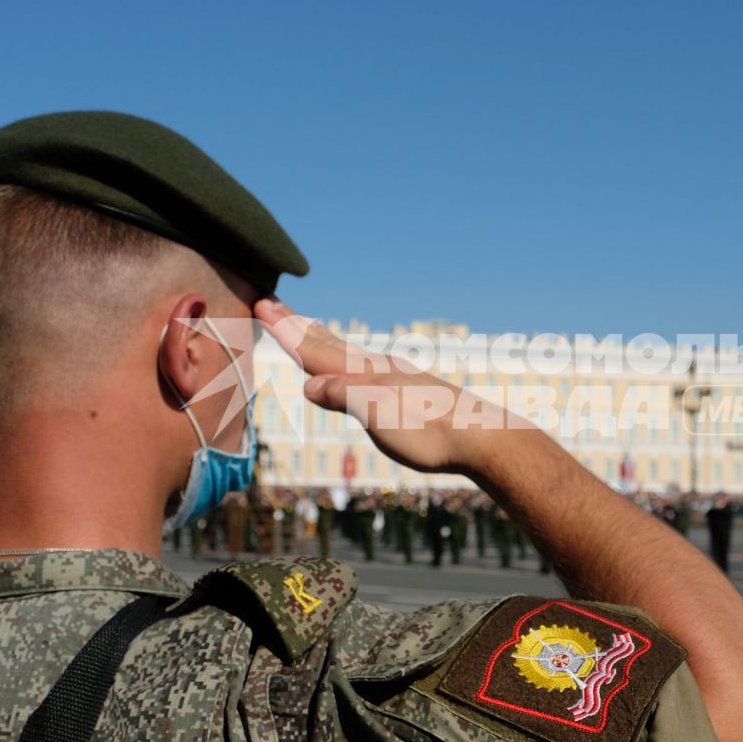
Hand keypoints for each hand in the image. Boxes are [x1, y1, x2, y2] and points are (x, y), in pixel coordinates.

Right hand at [255, 298, 515, 475]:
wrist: (481, 438)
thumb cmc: (429, 432)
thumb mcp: (379, 415)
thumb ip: (344, 395)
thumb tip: (308, 383)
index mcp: (365, 373)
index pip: (315, 348)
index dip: (286, 330)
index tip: (261, 304)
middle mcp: (378, 368)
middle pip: (329, 343)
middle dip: (298, 326)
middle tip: (273, 304)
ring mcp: (396, 378)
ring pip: (349, 353)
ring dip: (322, 340)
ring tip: (308, 329)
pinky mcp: (411, 391)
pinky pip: (366, 367)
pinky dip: (348, 360)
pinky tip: (359, 366)